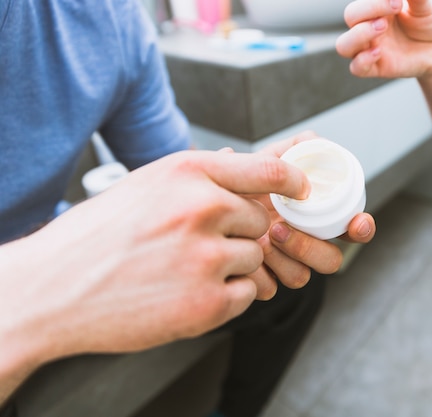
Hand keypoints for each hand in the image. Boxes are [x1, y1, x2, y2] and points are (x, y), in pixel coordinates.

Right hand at [0, 150, 310, 365]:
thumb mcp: (147, 185)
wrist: (53, 287)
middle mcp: (203, 208)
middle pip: (261, 221)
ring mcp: (206, 257)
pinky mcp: (207, 303)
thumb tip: (243, 160)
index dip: (293, 183)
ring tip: (181, 272)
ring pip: (254, 259)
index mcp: (189, 172)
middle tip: (195, 246)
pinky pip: (246, 294)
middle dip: (238, 234)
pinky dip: (225, 298)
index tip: (301, 191)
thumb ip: (201, 176)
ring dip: (229, 268)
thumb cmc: (99, 234)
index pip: (269, 171)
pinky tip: (184, 294)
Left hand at [242, 131, 376, 298]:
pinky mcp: (263, 281)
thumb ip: (294, 147)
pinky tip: (243, 251)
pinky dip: (258, 272)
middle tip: (279, 227)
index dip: (361, 228)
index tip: (357, 223)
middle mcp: (306, 243)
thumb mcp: (267, 158)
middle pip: (331, 260)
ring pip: (302, 277)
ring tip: (259, 236)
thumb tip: (316, 142)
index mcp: (318, 217)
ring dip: (283, 258)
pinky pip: (271, 288)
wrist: (209, 200)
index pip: (352, 229)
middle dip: (311, 247)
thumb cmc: (245, 180)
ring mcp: (286, 265)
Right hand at [336, 0, 431, 78]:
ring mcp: (369, 48)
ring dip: (359, 35)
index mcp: (376, 8)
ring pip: (343, 45)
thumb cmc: (426, 24)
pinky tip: (379, 52)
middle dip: (369, 10)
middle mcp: (368, 26)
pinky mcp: (374, 68)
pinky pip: (356, 68)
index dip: (376, 1)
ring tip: (382, 27)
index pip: (362, 1)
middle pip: (350, 16)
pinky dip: (363, 60)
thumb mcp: (424, 6)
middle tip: (395, 8)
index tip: (399, 1)